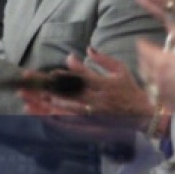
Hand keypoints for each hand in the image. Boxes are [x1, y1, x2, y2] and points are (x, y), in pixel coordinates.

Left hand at [21, 49, 152, 140]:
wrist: (144, 116)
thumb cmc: (131, 90)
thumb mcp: (121, 70)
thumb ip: (103, 59)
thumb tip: (86, 48)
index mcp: (105, 85)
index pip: (83, 78)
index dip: (67, 75)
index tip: (53, 72)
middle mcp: (98, 100)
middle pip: (69, 93)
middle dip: (49, 87)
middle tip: (30, 83)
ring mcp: (94, 114)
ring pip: (67, 109)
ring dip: (48, 104)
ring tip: (30, 99)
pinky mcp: (92, 125)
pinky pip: (71, 123)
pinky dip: (57, 119)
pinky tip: (44, 116)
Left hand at [137, 22, 174, 116]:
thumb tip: (168, 18)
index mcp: (161, 62)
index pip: (142, 50)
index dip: (142, 43)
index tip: (143, 40)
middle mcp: (157, 79)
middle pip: (142, 66)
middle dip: (143, 58)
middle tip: (148, 53)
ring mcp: (162, 95)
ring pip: (147, 82)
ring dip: (147, 74)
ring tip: (153, 69)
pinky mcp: (169, 106)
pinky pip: (155, 96)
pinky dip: (155, 89)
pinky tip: (163, 87)